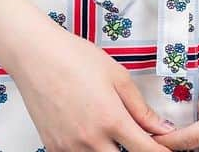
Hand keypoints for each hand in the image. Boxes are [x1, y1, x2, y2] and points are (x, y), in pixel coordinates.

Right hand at [7, 23, 179, 150]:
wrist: (36, 55)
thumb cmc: (74, 58)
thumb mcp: (116, 75)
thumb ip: (140, 107)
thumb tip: (162, 128)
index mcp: (111, 119)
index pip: (145, 150)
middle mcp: (91, 139)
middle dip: (134, 151)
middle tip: (135, 136)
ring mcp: (70, 147)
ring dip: (110, 151)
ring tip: (108, 129)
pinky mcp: (54, 148)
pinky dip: (89, 150)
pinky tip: (88, 131)